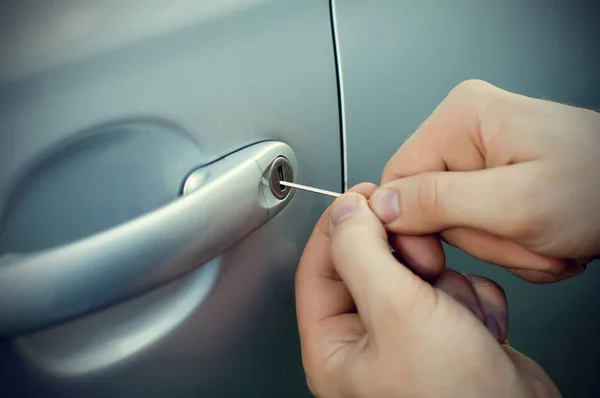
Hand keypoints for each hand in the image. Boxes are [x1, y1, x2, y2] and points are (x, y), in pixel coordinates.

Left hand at [296, 187, 560, 397]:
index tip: (364, 196)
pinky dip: (473, 300)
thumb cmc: (457, 397)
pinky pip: (452, 287)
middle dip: (407, 260)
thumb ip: (362, 253)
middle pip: (370, 264)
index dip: (339, 225)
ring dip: (447, 285)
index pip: (318, 267)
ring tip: (460, 317)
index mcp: (334, 346)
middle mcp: (367, 341)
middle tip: (425, 263)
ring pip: (417, 272)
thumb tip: (344, 212)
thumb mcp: (397, 312)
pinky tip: (482, 330)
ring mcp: (410, 336)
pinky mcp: (448, 332)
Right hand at [369, 80, 599, 282]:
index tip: (434, 259)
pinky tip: (540, 238)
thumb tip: (381, 205)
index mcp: (462, 117)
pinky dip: (510, 244)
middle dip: (476, 237)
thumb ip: (440, 202)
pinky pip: (479, 226)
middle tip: (520, 238)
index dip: (410, 226)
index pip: (397, 179)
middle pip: (428, 205)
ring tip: (539, 240)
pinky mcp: (495, 179)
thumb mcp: (517, 203)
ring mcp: (482, 155)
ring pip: (455, 223)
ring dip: (499, 245)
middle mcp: (467, 130)